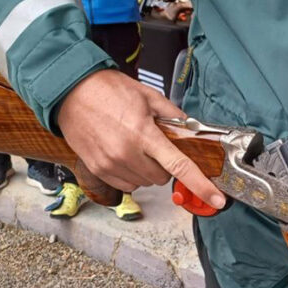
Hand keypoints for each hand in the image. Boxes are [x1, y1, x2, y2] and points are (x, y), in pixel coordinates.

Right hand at [57, 69, 225, 208]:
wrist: (70, 92)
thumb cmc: (108, 90)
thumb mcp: (148, 95)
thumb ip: (173, 115)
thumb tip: (191, 130)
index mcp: (143, 134)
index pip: (179, 166)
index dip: (201, 185)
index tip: (217, 198)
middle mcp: (127, 153)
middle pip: (163, 178)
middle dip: (165, 165)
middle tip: (154, 144)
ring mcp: (111, 164)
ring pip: (145, 183)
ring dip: (147, 170)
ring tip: (134, 145)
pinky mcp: (99, 170)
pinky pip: (127, 184)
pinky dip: (131, 174)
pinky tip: (123, 153)